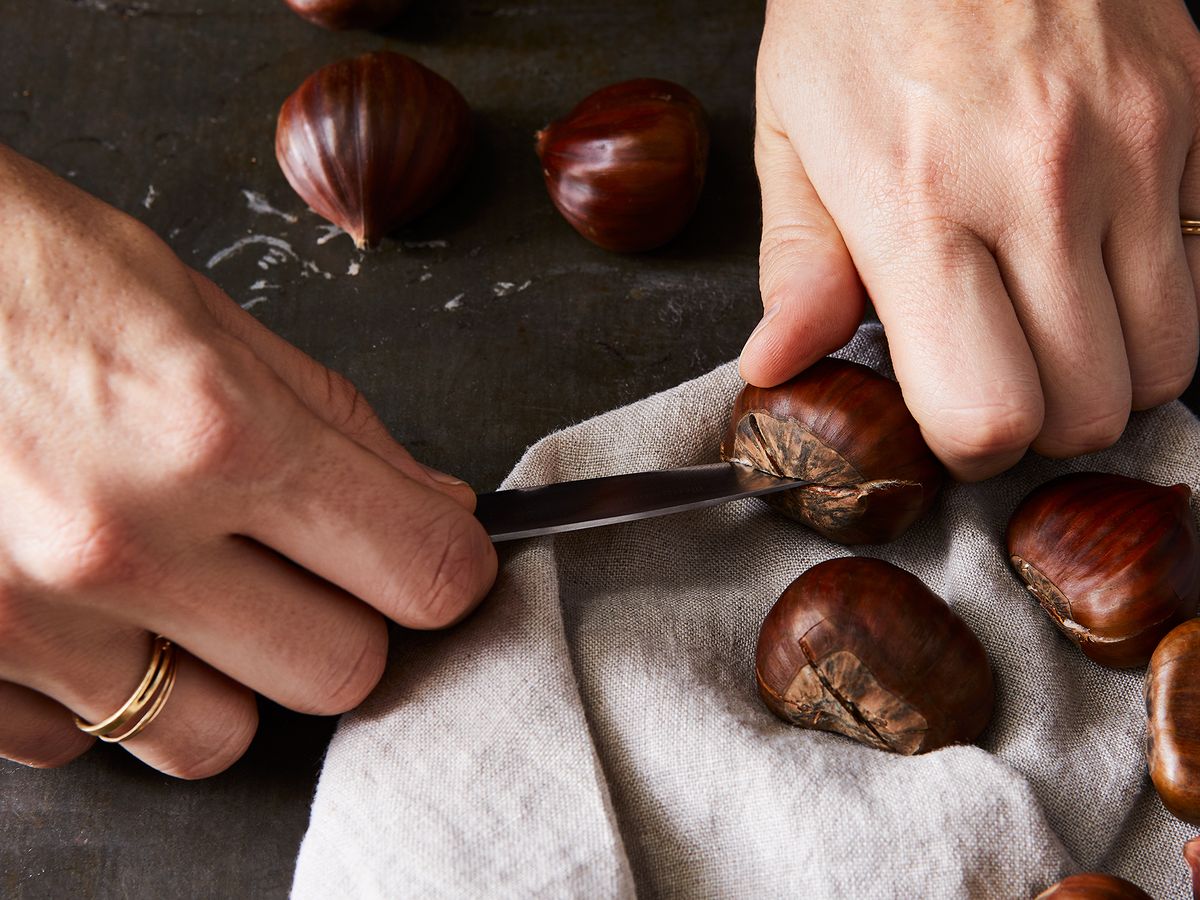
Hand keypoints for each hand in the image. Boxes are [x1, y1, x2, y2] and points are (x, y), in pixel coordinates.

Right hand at [0, 147, 495, 776]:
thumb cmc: (21, 276)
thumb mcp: (200, 314)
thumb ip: (334, 425)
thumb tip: (436, 510)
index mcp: (215, 430)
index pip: (421, 569)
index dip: (449, 568)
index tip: (437, 560)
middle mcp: (123, 542)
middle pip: (340, 672)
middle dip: (342, 623)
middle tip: (299, 568)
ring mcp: (26, 622)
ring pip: (216, 736)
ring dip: (223, 676)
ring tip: (177, 593)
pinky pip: (82, 742)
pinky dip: (98, 688)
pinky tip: (77, 608)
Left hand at [741, 0, 1199, 479]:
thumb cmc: (859, 7)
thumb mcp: (794, 134)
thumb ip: (799, 265)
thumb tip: (779, 363)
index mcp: (919, 206)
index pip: (987, 409)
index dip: (970, 448)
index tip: (952, 425)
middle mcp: (1040, 188)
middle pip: (1088, 407)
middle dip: (1040, 425)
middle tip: (999, 380)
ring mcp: (1132, 149)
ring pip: (1170, 358)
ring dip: (1110, 374)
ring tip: (1049, 333)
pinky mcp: (1191, 112)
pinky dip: (1154, 297)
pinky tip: (1093, 262)